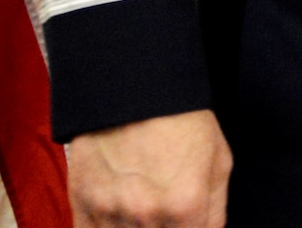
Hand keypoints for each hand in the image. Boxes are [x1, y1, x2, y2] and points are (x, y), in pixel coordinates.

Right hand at [67, 109, 231, 227]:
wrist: (135, 87)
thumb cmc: (183, 120)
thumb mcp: (218, 160)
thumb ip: (216, 211)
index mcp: (186, 205)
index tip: (185, 224)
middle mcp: (147, 215)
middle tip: (164, 216)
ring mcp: (110, 213)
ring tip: (143, 210)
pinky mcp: (82, 205)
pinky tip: (118, 219)